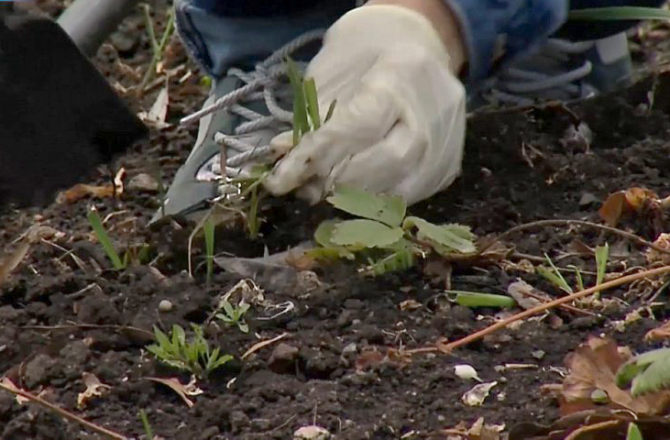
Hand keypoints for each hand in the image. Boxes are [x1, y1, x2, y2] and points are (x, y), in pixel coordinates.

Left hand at [263, 4, 466, 204]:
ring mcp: (448, 140)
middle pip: (388, 160)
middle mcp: (435, 108)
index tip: (280, 180)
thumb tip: (284, 160)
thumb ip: (311, 119)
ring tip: (324, 191)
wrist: (416, 44)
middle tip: (306, 188)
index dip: (316, 157)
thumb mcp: (331, 74)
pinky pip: (409, 194)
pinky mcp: (449, 166)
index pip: (360, 126)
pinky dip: (374, 199)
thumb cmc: (364, 54)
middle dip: (337, 181)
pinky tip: (352, 192)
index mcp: (403, 71)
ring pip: (401, 186)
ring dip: (354, 197)